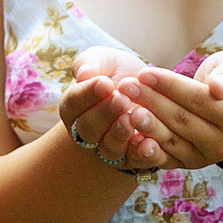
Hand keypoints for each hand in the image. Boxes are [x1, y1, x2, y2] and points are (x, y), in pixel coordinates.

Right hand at [57, 48, 173, 171]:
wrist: (147, 89)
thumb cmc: (117, 71)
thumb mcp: (103, 60)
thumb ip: (89, 63)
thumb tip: (84, 74)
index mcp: (73, 107)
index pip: (74, 103)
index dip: (88, 94)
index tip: (104, 83)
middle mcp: (86, 133)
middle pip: (88, 129)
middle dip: (105, 114)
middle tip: (121, 99)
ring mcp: (108, 149)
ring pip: (108, 149)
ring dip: (120, 135)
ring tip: (132, 118)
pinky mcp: (132, 159)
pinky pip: (135, 161)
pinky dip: (142, 154)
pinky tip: (149, 141)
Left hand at [113, 51, 222, 171]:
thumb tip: (218, 87)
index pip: (198, 100)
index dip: (170, 86)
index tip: (144, 72)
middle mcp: (222, 143)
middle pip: (181, 120)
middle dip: (151, 102)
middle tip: (126, 86)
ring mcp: (205, 157)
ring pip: (170, 140)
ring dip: (145, 124)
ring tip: (124, 108)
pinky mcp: (188, 164)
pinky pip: (164, 158)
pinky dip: (145, 149)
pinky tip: (128, 136)